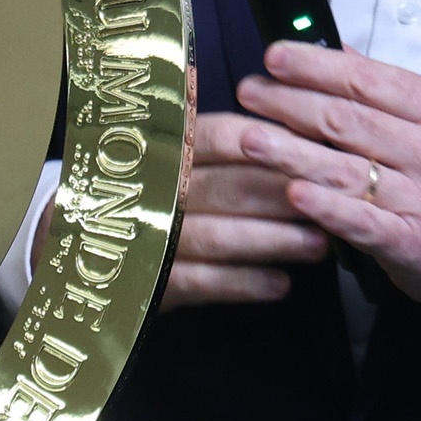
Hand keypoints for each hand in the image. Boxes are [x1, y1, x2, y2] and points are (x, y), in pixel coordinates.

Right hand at [136, 111, 333, 309]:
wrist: (88, 246)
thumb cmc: (158, 194)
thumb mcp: (182, 161)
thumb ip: (231, 150)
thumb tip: (305, 142)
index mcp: (166, 148)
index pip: (221, 135)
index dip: (271, 144)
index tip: (316, 155)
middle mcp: (156, 188)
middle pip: (228, 186)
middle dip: (285, 197)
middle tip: (332, 205)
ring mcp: (150, 236)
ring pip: (219, 236)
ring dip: (274, 240)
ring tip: (318, 246)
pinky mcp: (151, 281)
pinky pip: (204, 282)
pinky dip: (246, 283)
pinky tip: (281, 284)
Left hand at [233, 42, 420, 319]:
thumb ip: (392, 92)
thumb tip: (338, 52)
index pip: (368, 80)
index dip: (315, 67)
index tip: (275, 56)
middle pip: (348, 119)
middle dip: (290, 103)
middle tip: (250, 92)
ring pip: (346, 167)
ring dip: (290, 151)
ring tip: (248, 138)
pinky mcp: (414, 243)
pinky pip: (363, 221)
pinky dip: (326, 206)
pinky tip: (292, 193)